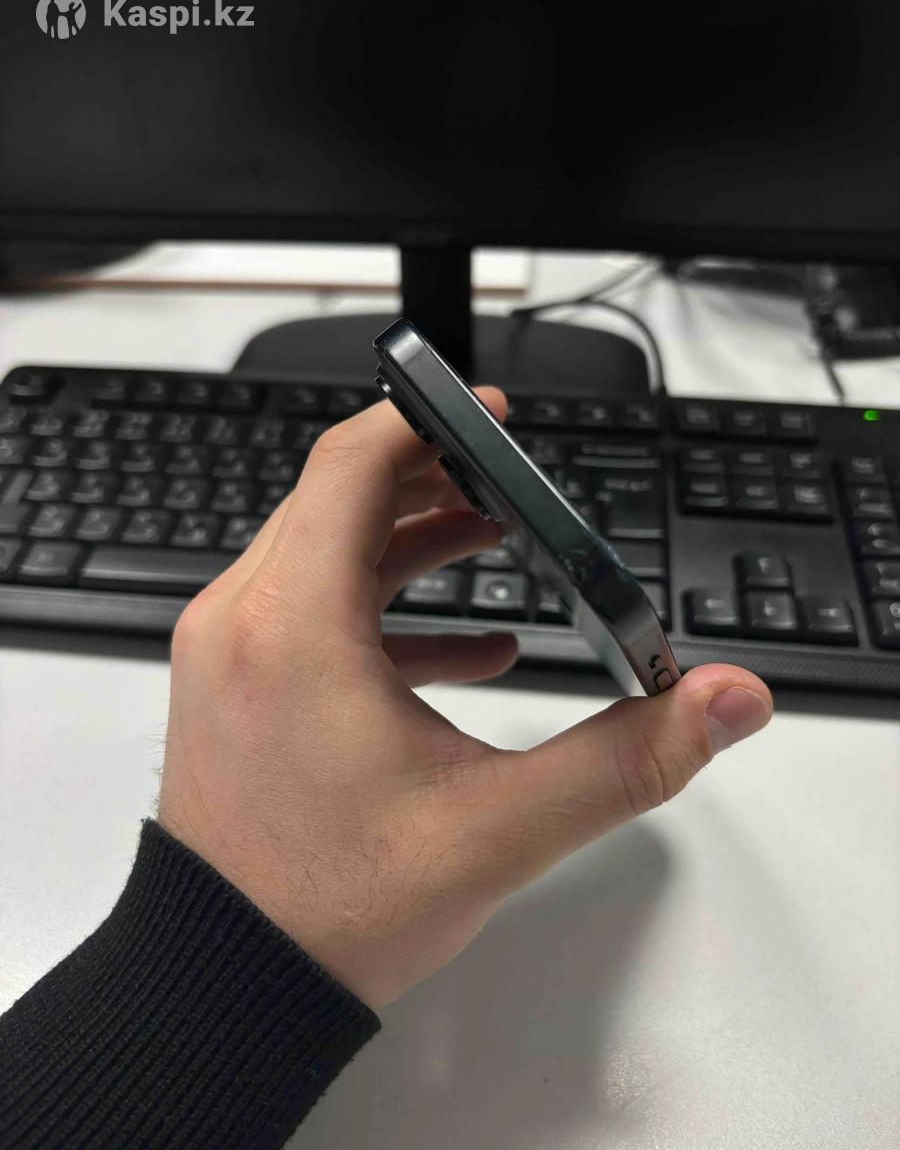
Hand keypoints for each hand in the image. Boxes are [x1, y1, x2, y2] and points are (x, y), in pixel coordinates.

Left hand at [159, 390, 771, 1008]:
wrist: (223, 986)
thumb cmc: (329, 909)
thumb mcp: (496, 829)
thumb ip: (624, 759)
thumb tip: (716, 701)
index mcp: (292, 628)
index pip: (350, 467)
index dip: (424, 421)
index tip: (486, 411)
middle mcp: (242, 623)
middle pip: (337, 499)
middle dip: (430, 478)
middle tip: (508, 477)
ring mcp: (226, 655)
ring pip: (320, 551)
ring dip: (407, 538)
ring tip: (495, 538)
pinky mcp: (234, 687)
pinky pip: (309, 612)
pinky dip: (382, 609)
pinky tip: (469, 650)